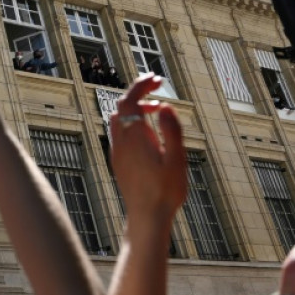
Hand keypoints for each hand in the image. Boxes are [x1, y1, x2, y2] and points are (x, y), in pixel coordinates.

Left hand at [110, 75, 186, 221]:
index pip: (130, 100)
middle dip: (138, 92)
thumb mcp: (176, 159)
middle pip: (122, 106)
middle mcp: (121, 141)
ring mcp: (117, 151)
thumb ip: (171, 130)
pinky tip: (147, 130)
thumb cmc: (165, 191)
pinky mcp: (118, 160)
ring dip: (135, 107)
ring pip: (118, 118)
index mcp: (135, 137)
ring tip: (157, 108)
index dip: (140, 85)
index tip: (156, 78)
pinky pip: (119, 131)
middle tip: (158, 86)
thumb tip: (165, 105)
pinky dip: (131, 121)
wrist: (146, 216)